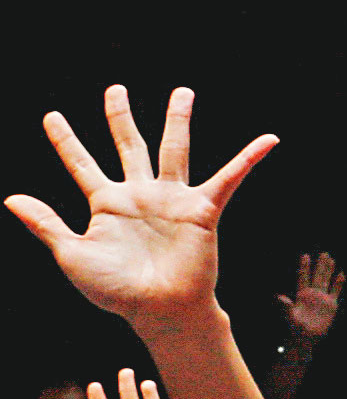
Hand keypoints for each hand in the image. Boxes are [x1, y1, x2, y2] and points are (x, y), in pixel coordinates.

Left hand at [17, 86, 273, 330]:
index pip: (81, 163)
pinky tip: (268, 140)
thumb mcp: (71, 254)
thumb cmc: (114, 290)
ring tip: (182, 92)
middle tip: (115, 89)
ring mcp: (172, 200)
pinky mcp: (202, 209)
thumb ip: (45, 223)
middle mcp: (139, 195)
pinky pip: (228, 178)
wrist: (158, 309)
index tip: (50, 116)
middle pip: (128, 145)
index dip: (65, 140)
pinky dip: (248, 158)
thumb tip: (10, 198)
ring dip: (178, 120)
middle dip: (119, 117)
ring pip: (174, 150)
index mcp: (107, 204)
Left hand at [276, 250, 344, 347]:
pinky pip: (336, 291)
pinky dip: (339, 283)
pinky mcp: (331, 305)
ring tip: (331, 259)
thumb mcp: (290, 316)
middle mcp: (312, 294)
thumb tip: (279, 297)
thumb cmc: (296, 328)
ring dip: (329, 270)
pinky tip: (341, 274)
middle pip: (317, 276)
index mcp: (302, 294)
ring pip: (326, 281)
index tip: (305, 256)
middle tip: (323, 253)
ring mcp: (322, 298)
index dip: (304, 267)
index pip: (303, 277)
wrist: (307, 337)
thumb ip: (286, 306)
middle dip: (320, 265)